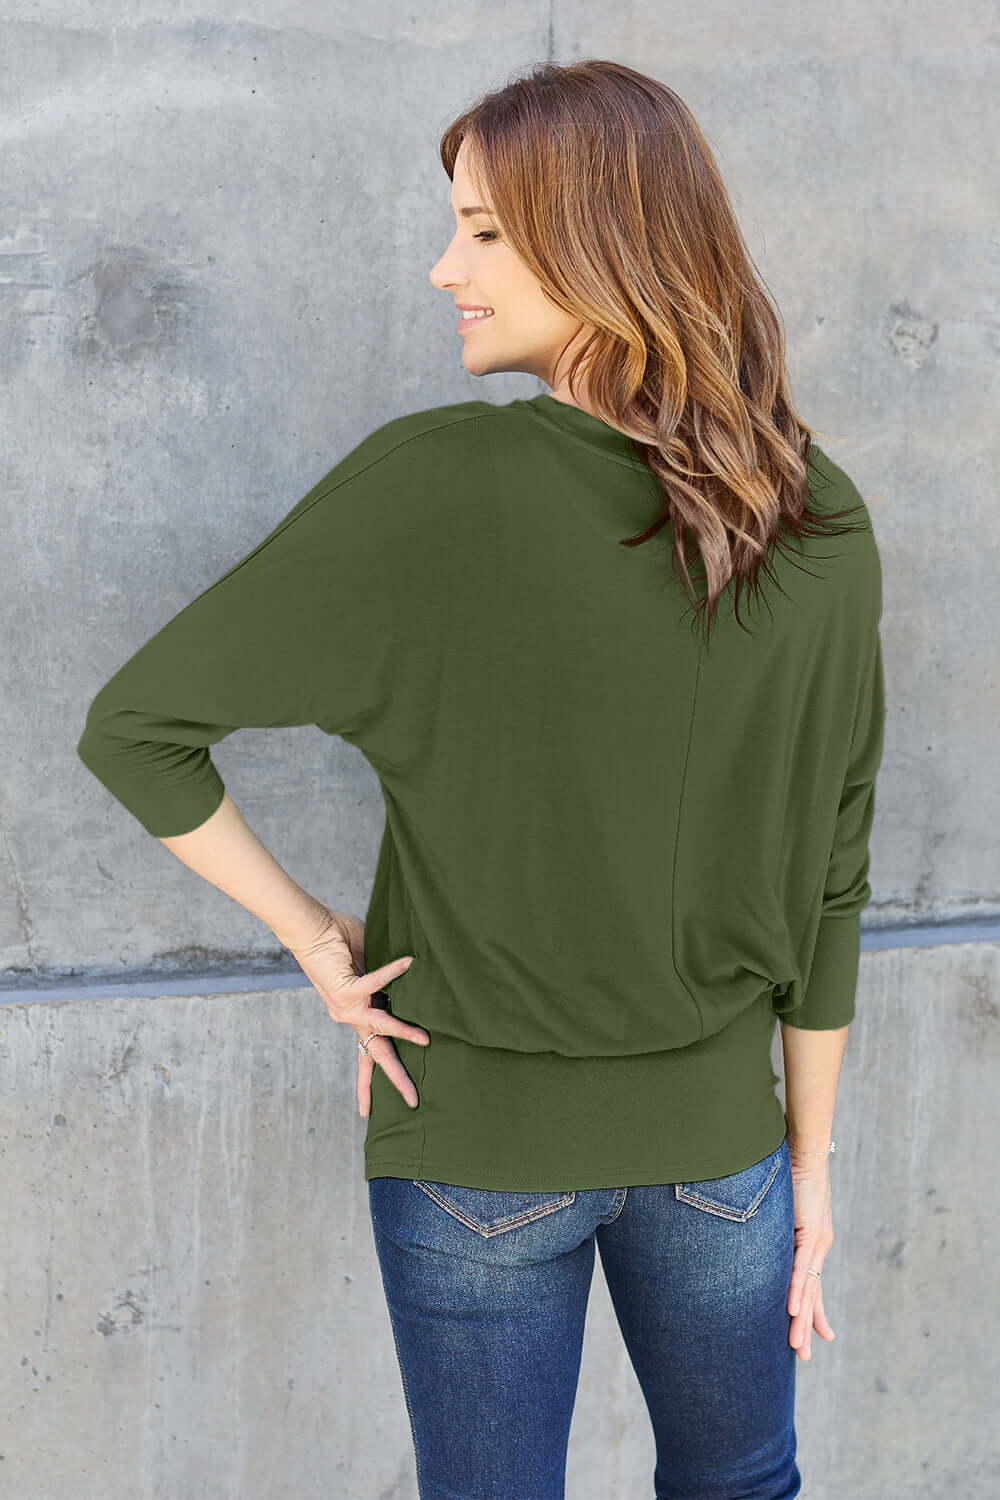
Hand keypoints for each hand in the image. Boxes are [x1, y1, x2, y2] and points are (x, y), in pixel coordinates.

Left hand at [283, 906, 429, 1117]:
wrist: (311, 930)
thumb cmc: (337, 943)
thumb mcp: (367, 965)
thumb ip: (385, 978)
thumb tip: (412, 974)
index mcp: (354, 1014)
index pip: (365, 1053)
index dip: (368, 1083)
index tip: (368, 1111)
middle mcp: (349, 1016)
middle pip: (374, 1055)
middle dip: (394, 1079)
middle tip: (412, 1101)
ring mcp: (346, 1006)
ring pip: (380, 1027)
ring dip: (404, 1032)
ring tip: (425, 1039)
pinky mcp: (346, 988)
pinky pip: (375, 983)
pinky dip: (393, 973)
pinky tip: (409, 963)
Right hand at [786, 1157, 836, 1360]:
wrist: (805, 1150)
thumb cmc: (790, 1172)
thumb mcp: (780, 1207)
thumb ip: (772, 1225)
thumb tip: (750, 1230)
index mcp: (811, 1243)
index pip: (811, 1284)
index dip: (812, 1310)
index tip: (818, 1335)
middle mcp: (817, 1247)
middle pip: (813, 1295)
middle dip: (808, 1326)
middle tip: (804, 1356)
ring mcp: (816, 1242)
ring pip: (808, 1289)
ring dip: (801, 1319)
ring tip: (798, 1347)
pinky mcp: (810, 1233)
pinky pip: (801, 1269)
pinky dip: (797, 1291)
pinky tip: (793, 1311)